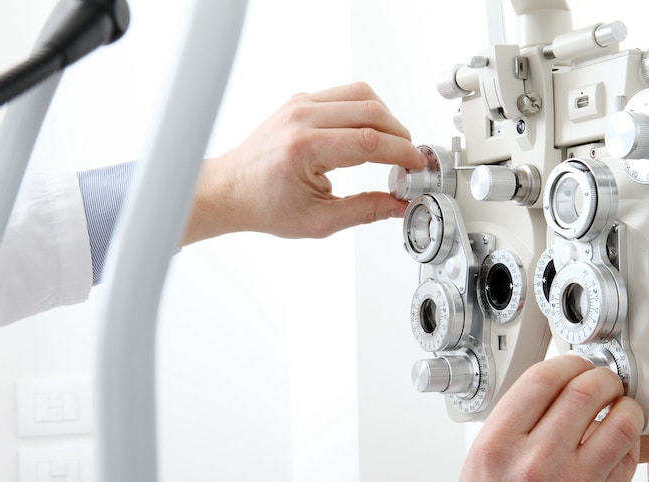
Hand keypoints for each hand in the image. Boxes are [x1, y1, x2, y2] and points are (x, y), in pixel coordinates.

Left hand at [183, 82, 426, 243]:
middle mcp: (301, 118)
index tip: (416, 164)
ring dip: (386, 118)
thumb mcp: (319, 220)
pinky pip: (344, 93)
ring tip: (393, 144)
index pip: (369, 142)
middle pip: (370, 111)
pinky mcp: (300, 100)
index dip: (401, 153)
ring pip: (360, 94)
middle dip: (399, 135)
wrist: (232, 190)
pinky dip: (365, 109)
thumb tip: (399, 206)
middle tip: (409, 157)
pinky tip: (371, 132)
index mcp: (304, 149)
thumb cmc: (264, 205)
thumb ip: (365, 211)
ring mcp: (299, 104)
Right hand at [435, 354, 642, 481]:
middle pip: (585, 391)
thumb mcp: (478, 465)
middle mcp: (534, 462)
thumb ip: (512, 425)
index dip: (566, 362)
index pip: (542, 378)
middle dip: (602, 377)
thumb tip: (552, 389)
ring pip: (619, 421)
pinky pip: (628, 460)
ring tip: (620, 408)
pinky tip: (619, 443)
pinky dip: (628, 442)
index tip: (574, 365)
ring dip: (624, 406)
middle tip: (604, 381)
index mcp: (496, 446)